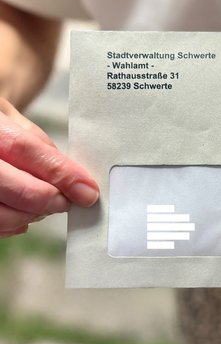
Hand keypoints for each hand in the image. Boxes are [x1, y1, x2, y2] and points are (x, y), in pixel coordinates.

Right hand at [0, 98, 98, 236]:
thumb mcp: (10, 118)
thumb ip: (39, 144)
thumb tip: (72, 178)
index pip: (24, 150)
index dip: (61, 174)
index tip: (88, 192)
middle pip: (16, 189)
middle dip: (49, 201)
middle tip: (66, 201)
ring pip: (1, 215)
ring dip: (31, 215)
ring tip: (43, 205)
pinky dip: (10, 225)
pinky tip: (21, 214)